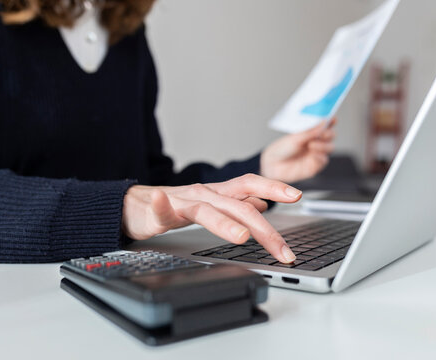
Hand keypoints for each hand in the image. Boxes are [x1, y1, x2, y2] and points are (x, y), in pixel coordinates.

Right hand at [122, 174, 301, 262]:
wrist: (138, 204)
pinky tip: (161, 201)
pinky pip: (161, 209)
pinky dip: (161, 205)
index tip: (297, 196)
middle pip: (238, 206)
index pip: (251, 185)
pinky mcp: (159, 213)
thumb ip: (237, 204)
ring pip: (206, 210)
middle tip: (282, 251)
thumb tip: (262, 205)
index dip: (273, 187)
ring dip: (224, 222)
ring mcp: (183, 202)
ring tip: (241, 236)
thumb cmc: (178, 206)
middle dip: (264, 230)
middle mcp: (205, 194)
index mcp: (220, 193)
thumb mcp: (214, 204)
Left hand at [260, 118, 335, 182]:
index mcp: (311, 132)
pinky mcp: (315, 165)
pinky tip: (313, 154)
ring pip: (330, 147)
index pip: (325, 124)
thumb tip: (324, 121)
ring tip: (311, 145)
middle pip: (331, 135)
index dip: (331, 120)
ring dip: (323, 145)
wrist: (273, 165)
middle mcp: (316, 141)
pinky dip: (320, 156)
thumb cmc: (282, 149)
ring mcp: (317, 153)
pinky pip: (324, 160)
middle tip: (321, 133)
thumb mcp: (295, 137)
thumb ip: (310, 131)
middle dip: (328, 133)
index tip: (332, 119)